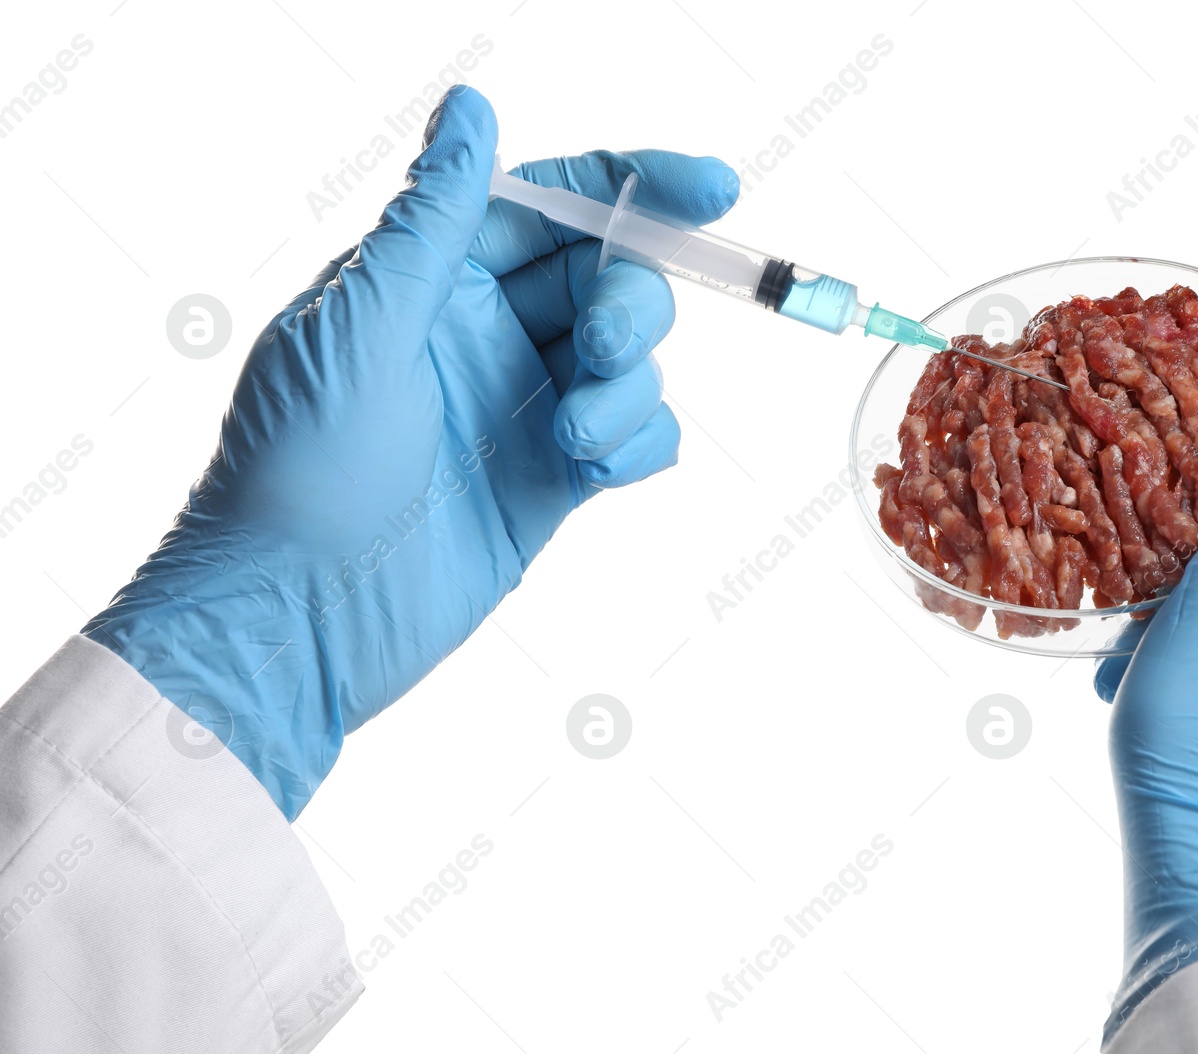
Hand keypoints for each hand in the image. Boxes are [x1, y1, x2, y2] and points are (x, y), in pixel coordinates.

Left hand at [85, 86, 738, 818]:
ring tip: (574, 440)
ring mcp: (522, 406)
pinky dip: (637, 443)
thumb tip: (473, 109)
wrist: (300, 621)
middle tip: (605, 355)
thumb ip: (434, 221)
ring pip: (632, 360)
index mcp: (430, 279)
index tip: (712, 187)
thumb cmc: (299, 472)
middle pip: (607, 279)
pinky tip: (592, 472)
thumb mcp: (361, 327)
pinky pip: (636, 435)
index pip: (551, 203)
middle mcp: (482, 332)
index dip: (635, 185)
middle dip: (630, 306)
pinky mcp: (552, 480)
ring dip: (628, 389)